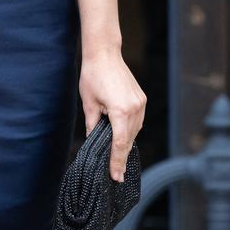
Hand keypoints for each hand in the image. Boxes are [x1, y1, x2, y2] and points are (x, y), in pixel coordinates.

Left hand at [79, 48, 145, 181]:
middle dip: (121, 156)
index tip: (116, 176)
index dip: (117, 162)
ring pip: (134, 131)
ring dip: (126, 142)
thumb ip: (92, 125)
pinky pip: (137, 120)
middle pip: (128, 139)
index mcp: (120, 111)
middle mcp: (134, 108)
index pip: (119, 144)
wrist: (104, 53)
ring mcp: (140, 103)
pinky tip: (122, 135)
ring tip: (117, 157)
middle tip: (115, 173)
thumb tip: (92, 142)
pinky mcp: (141, 98)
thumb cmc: (93, 75)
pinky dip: (129, 129)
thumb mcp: (88, 102)